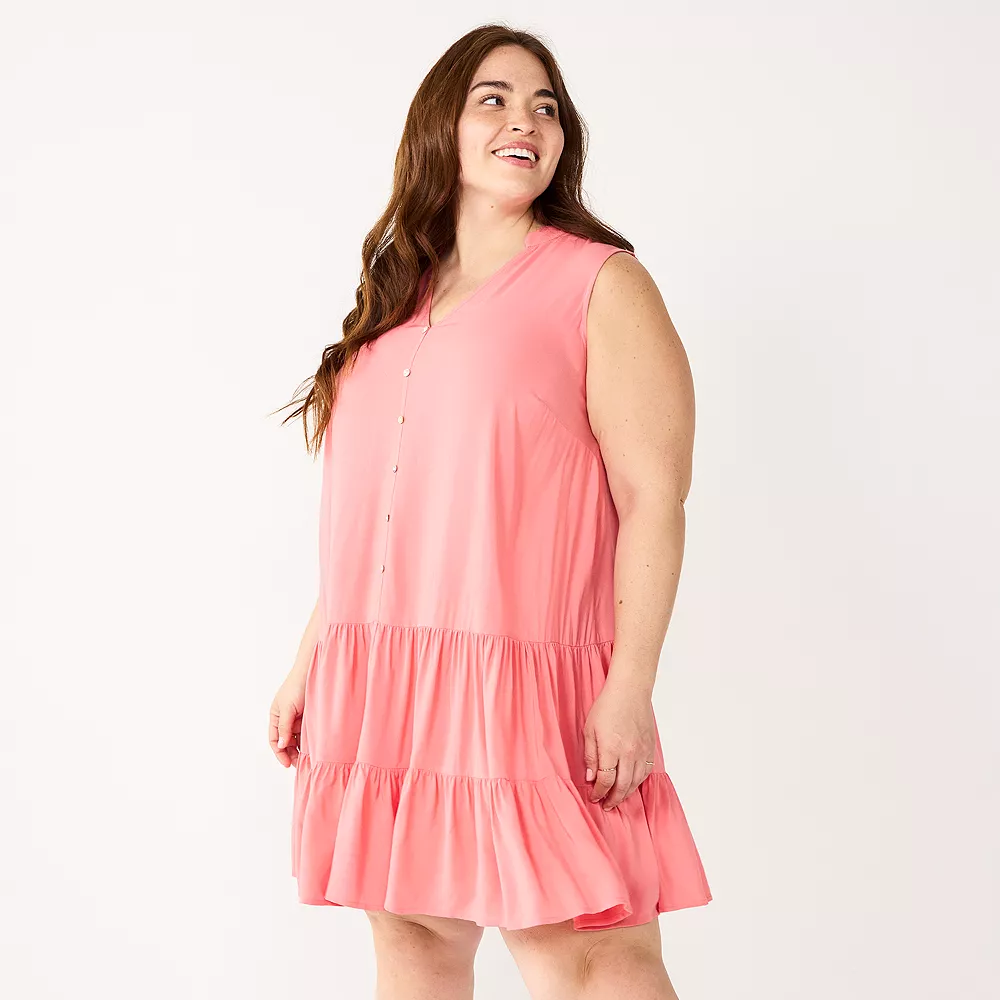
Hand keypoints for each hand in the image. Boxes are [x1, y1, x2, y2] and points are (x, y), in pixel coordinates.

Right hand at [269, 668, 306, 767]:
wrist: (313, 672)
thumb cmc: (297, 687)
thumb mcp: (288, 708)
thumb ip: (284, 727)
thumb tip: (280, 745)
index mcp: (276, 716)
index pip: (274, 740)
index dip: (279, 753)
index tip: (288, 764)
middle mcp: (285, 719)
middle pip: (285, 742)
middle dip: (291, 754)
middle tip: (300, 765)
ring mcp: (297, 718)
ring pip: (297, 739)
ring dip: (301, 749)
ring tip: (309, 759)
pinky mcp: (309, 717)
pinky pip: (307, 733)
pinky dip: (309, 741)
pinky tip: (315, 748)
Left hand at [583, 677, 656, 809]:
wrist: (630, 691)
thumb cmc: (607, 706)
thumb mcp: (589, 729)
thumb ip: (590, 755)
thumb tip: (590, 778)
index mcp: (611, 749)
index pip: (605, 780)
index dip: (599, 792)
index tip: (594, 797)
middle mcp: (629, 754)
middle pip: (622, 786)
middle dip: (613, 799)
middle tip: (606, 806)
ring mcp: (642, 752)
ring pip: (636, 782)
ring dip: (626, 794)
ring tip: (618, 799)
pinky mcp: (650, 748)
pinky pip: (646, 772)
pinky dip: (638, 782)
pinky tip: (631, 784)